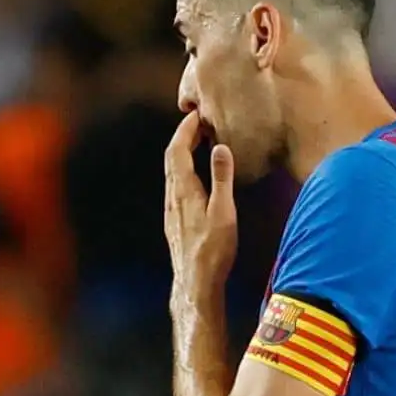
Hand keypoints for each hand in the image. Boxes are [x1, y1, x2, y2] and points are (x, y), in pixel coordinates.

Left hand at [164, 111, 237, 298]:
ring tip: (200, 144)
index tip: (196, 115)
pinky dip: (185, 170)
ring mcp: (172, 209)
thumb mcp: (224, 211)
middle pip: (172, 158)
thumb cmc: (213, 248)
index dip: (185, 130)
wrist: (195, 280)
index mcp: (184, 190)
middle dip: (184, 137)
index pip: (177, 150)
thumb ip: (222, 178)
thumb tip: (220, 147)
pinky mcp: (175, 219)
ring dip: (184, 154)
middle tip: (199, 124)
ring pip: (172, 172)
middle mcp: (172, 196)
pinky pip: (176, 185)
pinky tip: (196, 176)